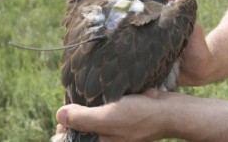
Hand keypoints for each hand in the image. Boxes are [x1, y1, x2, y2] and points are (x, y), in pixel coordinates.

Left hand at [56, 89, 173, 141]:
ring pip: (93, 116)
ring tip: (84, 93)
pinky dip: (99, 100)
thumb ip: (82, 119)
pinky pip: (104, 108)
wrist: (167, 110)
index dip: (65, 127)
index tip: (65, 111)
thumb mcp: (107, 118)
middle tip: (76, 99)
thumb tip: (59, 115)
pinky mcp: (121, 114)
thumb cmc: (139, 117)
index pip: (74, 139)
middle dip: (76, 114)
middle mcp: (106, 136)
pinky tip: (98, 90)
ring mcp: (114, 125)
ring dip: (87, 105)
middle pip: (82, 127)